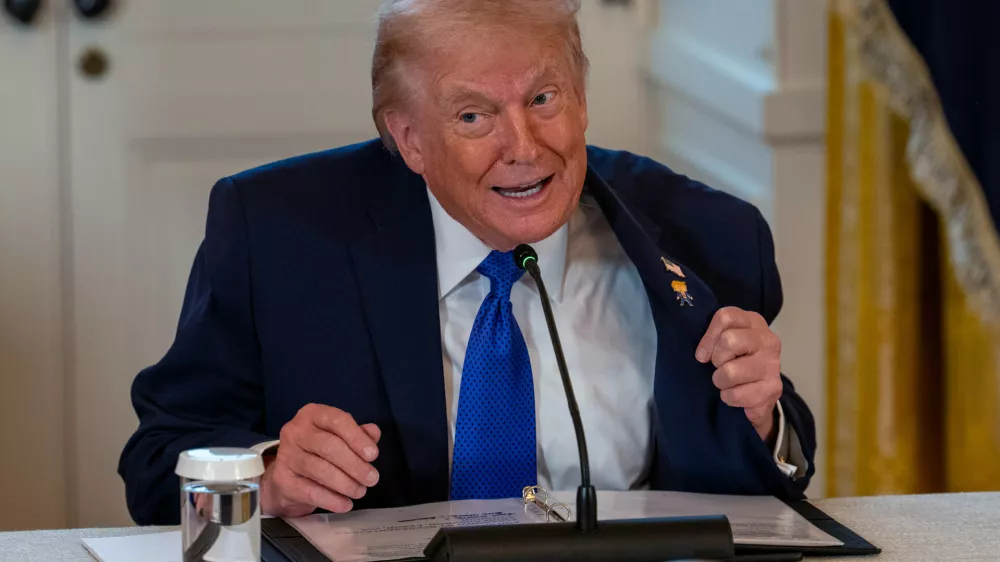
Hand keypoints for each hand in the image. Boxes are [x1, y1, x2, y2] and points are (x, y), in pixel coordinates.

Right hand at [260, 404, 381, 517]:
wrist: (287, 477)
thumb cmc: (319, 452)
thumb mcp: (339, 437)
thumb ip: (358, 434)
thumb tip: (374, 432)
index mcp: (313, 414)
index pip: (337, 420)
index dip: (357, 438)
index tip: (373, 455)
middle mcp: (296, 431)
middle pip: (329, 446)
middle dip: (355, 464)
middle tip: (372, 479)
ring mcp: (286, 455)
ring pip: (321, 470)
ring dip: (346, 484)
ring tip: (360, 491)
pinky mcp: (282, 480)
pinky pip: (311, 491)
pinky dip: (332, 499)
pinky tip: (345, 504)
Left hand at [695, 307, 781, 442]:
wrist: (760, 389)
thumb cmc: (736, 359)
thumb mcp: (724, 340)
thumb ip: (713, 337)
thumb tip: (701, 355)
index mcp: (753, 322)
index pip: (725, 317)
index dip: (708, 337)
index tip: (703, 354)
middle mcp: (767, 339)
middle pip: (729, 340)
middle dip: (716, 358)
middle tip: (719, 366)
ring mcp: (773, 364)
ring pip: (730, 371)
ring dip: (720, 380)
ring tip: (726, 381)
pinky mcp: (773, 388)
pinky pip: (736, 394)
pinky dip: (728, 397)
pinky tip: (735, 393)